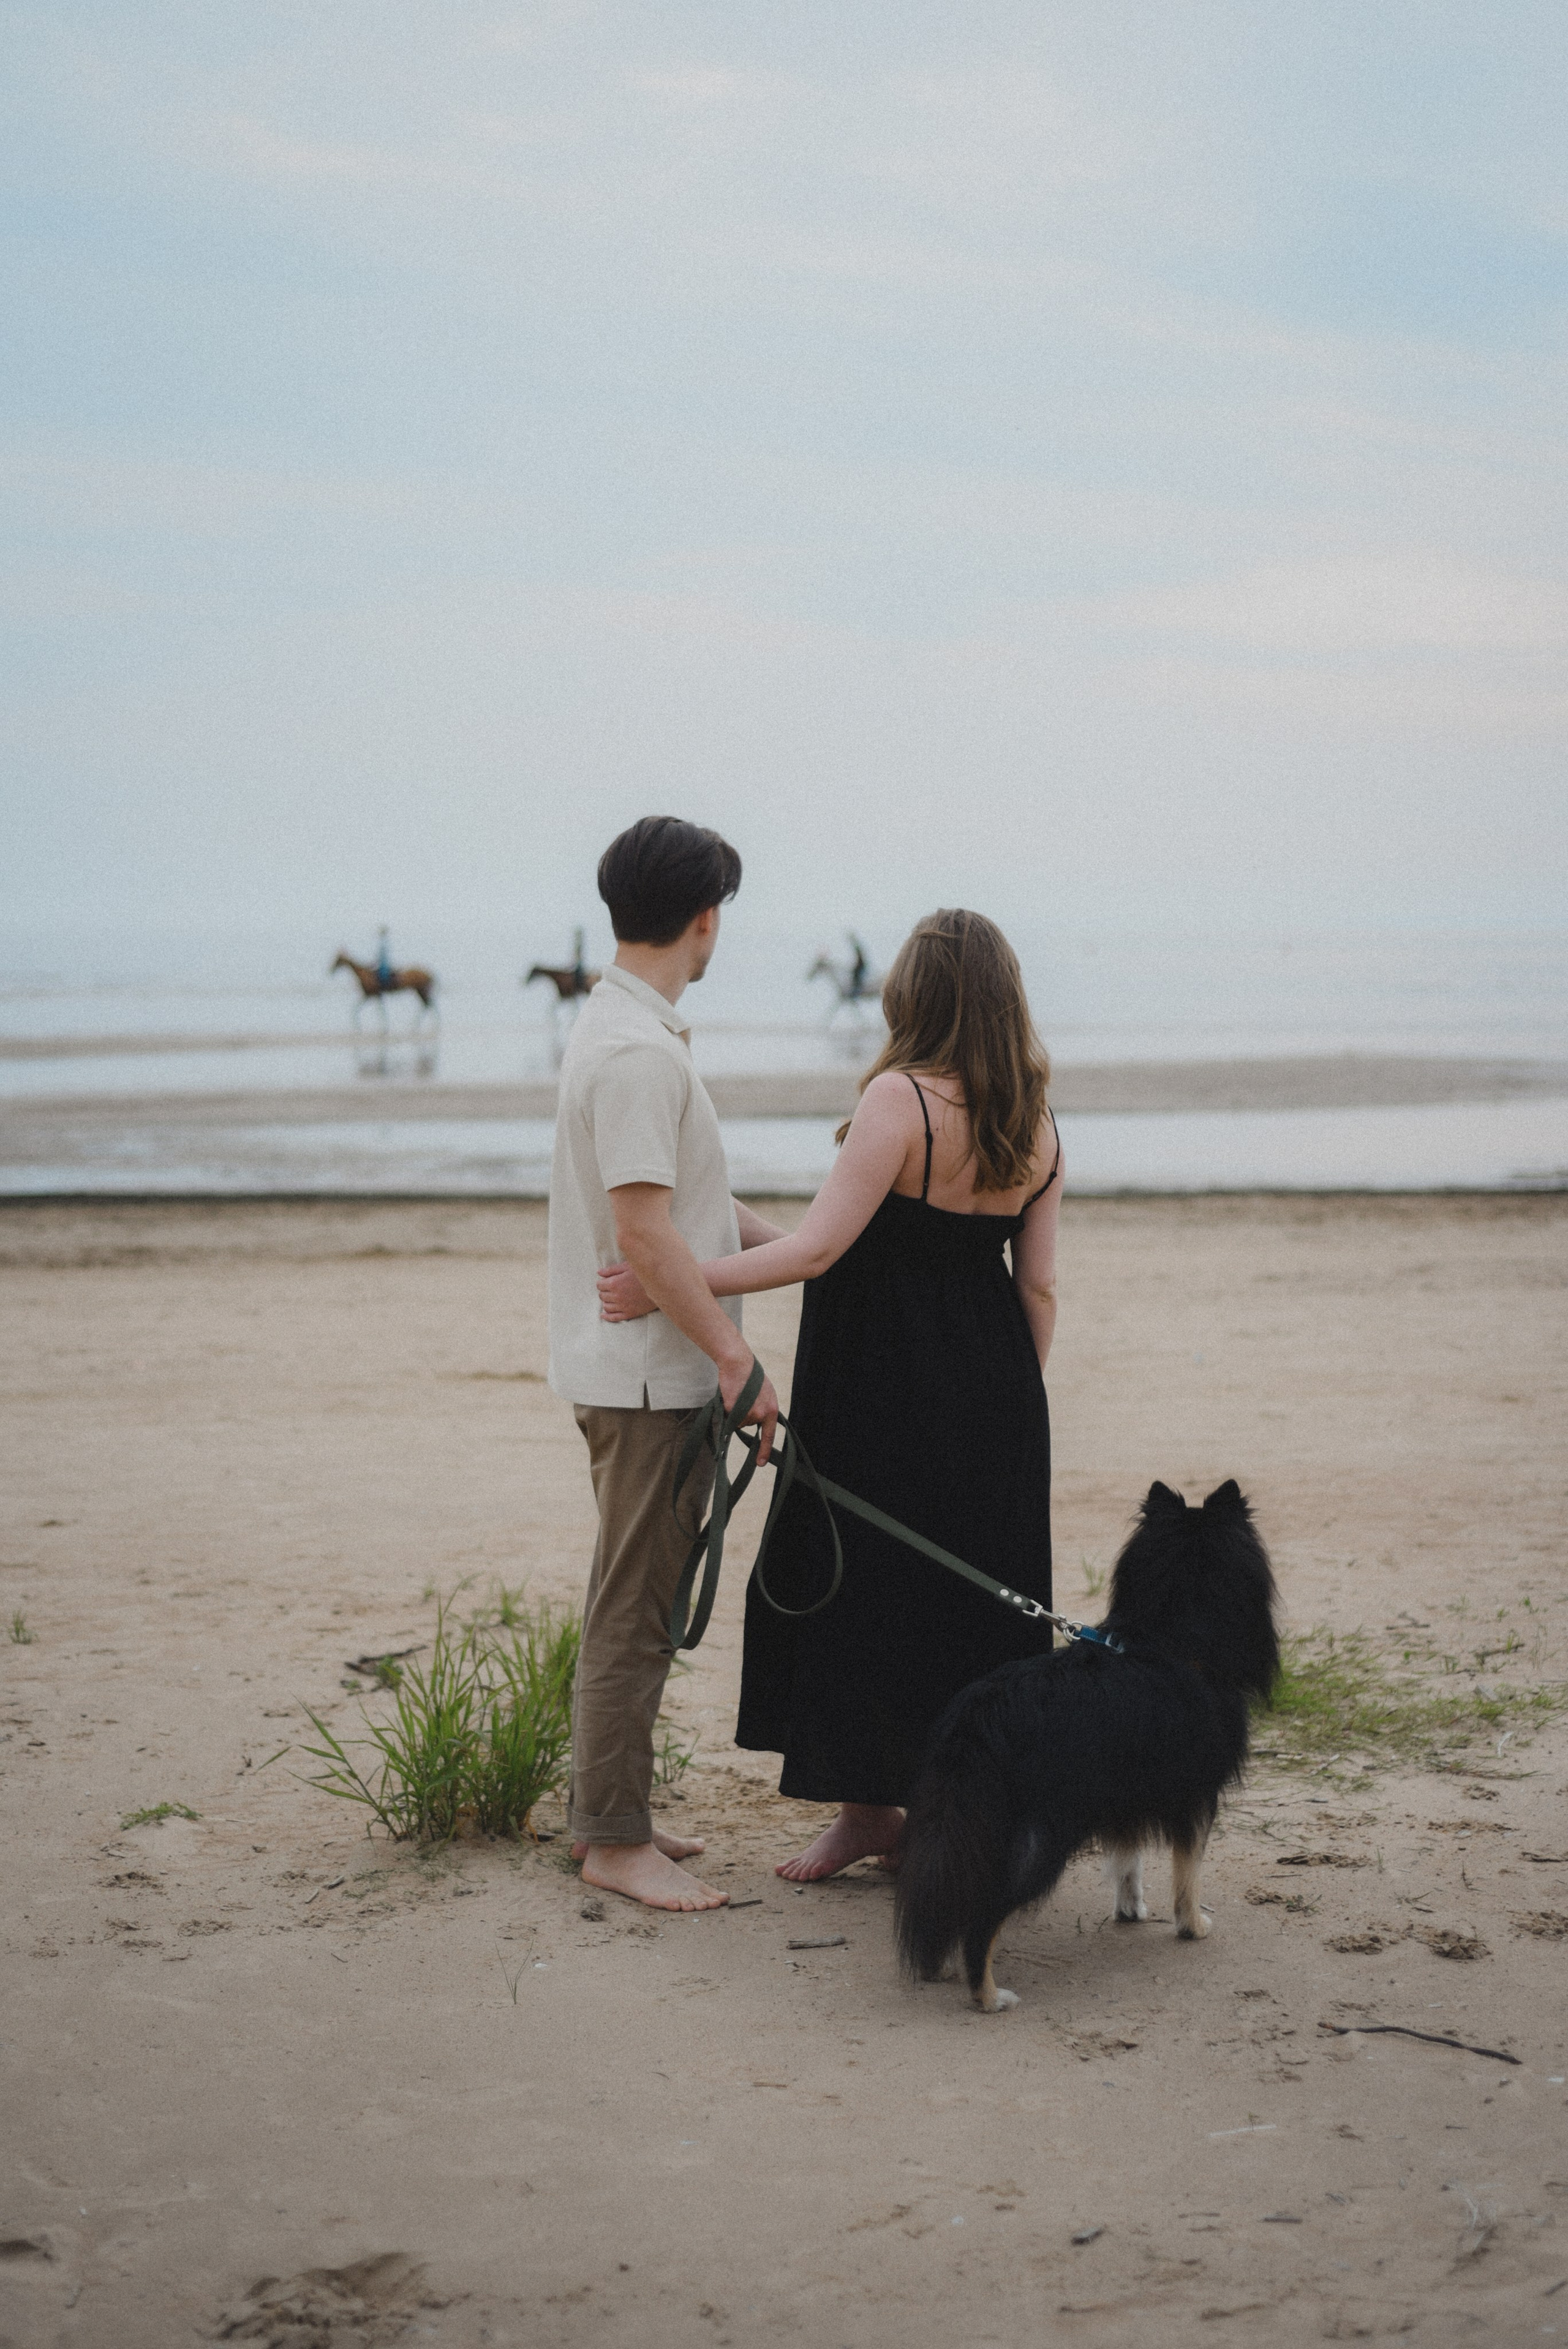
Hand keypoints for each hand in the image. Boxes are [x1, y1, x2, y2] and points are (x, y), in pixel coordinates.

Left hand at [597, 1261, 654, 1320]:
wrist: (661, 1286)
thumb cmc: (644, 1274)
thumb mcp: (628, 1266)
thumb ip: (611, 1270)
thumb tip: (598, 1273)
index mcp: (614, 1283)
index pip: (599, 1285)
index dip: (602, 1282)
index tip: (607, 1281)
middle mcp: (616, 1296)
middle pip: (602, 1295)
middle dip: (604, 1291)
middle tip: (611, 1288)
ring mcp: (623, 1306)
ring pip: (606, 1306)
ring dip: (607, 1301)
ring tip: (611, 1297)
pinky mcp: (629, 1313)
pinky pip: (614, 1317)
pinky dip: (607, 1316)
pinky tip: (603, 1314)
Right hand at [720, 1351, 779, 1465]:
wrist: (739, 1364)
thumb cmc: (750, 1376)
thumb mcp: (765, 1393)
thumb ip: (764, 1408)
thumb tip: (755, 1420)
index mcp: (771, 1410)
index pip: (769, 1435)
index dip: (764, 1450)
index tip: (760, 1463)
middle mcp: (760, 1414)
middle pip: (747, 1425)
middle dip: (742, 1415)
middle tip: (743, 1397)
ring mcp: (746, 1413)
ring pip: (736, 1421)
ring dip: (734, 1411)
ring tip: (738, 1394)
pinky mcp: (732, 1411)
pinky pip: (727, 1416)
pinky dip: (726, 1408)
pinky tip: (730, 1395)